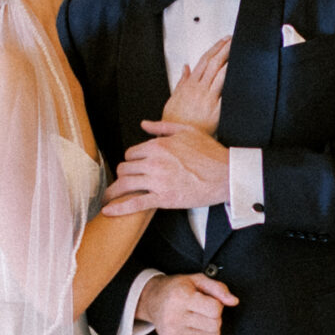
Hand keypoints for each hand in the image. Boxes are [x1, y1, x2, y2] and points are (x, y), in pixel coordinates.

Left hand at [103, 122, 230, 212]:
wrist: (226, 174)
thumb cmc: (209, 153)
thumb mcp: (186, 131)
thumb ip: (161, 127)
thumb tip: (144, 124)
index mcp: (158, 145)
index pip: (131, 153)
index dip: (131, 160)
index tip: (134, 167)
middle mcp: (154, 162)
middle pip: (124, 168)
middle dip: (123, 175)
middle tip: (124, 181)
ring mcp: (157, 181)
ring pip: (125, 184)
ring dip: (114, 191)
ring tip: (108, 197)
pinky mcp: (163, 199)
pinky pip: (135, 203)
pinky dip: (119, 207)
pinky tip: (108, 210)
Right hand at [137, 270, 237, 334]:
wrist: (152, 299)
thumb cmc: (177, 288)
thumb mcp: (196, 280)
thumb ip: (218, 288)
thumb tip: (234, 302)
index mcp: (181, 297)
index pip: (216, 310)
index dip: (217, 305)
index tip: (207, 301)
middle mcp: (174, 316)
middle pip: (215, 325)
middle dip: (215, 318)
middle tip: (202, 310)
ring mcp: (173, 333)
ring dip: (210, 329)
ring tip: (197, 319)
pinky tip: (193, 330)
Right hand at [164, 37, 229, 134]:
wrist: (177, 138)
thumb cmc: (175, 121)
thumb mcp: (173, 98)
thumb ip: (181, 82)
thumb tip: (185, 68)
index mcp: (189, 85)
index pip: (204, 61)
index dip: (214, 48)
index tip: (222, 41)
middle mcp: (199, 89)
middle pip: (214, 64)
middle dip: (224, 49)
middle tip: (233, 41)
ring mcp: (208, 99)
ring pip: (220, 75)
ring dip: (229, 61)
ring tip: (237, 52)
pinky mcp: (216, 111)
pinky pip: (226, 95)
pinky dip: (232, 84)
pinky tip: (239, 77)